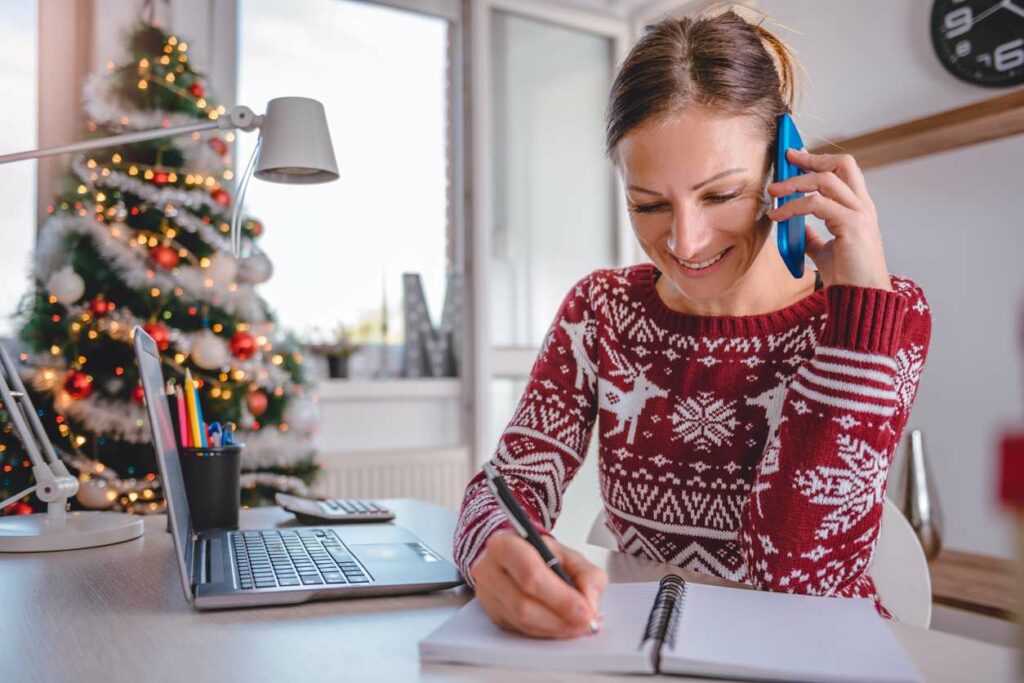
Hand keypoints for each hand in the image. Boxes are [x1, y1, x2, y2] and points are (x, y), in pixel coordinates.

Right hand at [470, 529, 606, 638]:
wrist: (516, 558)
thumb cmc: (541, 555)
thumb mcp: (569, 555)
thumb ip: (587, 575)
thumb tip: (589, 603)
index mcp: (506, 545)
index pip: (531, 575)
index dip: (560, 598)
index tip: (585, 610)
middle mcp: (489, 570)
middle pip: (523, 604)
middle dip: (560, 618)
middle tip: (584, 622)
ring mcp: (487, 595)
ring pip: (522, 622)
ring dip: (555, 628)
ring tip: (577, 625)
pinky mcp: (492, 615)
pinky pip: (521, 630)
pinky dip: (545, 632)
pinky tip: (560, 626)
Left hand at [766, 149, 891, 290]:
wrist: (862, 298)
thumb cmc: (848, 277)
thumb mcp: (826, 251)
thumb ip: (814, 237)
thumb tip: (798, 228)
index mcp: (859, 209)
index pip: (844, 171)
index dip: (820, 161)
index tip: (796, 157)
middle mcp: (863, 206)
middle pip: (842, 164)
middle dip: (812, 158)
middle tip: (787, 158)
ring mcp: (859, 214)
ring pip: (826, 180)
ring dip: (794, 182)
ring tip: (773, 192)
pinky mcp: (851, 225)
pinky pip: (816, 204)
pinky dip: (793, 206)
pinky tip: (777, 217)